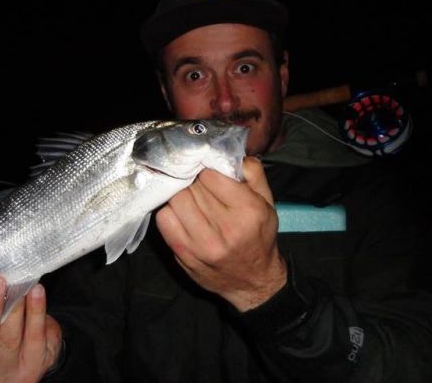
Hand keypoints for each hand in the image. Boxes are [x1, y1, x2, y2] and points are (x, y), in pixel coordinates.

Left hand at [156, 156, 286, 311]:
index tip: (208, 175)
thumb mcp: (268, 203)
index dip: (206, 170)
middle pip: (192, 187)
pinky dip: (169, 211)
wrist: (252, 281)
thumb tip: (227, 150)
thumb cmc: (259, 237)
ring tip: (190, 199)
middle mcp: (226, 229)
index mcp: (248, 211)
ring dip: (180, 195)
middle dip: (193, 182)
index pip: (210, 175)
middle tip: (197, 186)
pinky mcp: (183, 254)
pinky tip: (180, 213)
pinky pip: (163, 219)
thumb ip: (252, 173)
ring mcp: (202, 244)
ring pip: (175, 200)